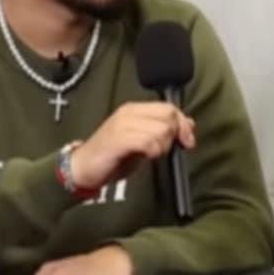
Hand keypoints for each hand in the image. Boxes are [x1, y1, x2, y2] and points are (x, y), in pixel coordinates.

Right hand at [70, 100, 195, 194]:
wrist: (84, 167)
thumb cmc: (114, 156)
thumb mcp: (143, 141)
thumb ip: (162, 130)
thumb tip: (188, 124)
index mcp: (134, 109)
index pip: (169, 107)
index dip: (183, 124)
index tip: (187, 142)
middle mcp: (128, 112)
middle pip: (168, 116)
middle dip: (175, 136)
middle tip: (165, 150)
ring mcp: (122, 124)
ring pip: (161, 130)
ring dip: (163, 147)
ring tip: (151, 154)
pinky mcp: (118, 139)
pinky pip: (148, 142)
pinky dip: (153, 151)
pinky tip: (146, 157)